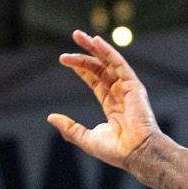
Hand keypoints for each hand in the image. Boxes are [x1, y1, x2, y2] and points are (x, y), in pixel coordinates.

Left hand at [47, 31, 165, 169]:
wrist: (136, 153)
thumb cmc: (116, 150)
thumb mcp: (86, 139)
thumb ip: (69, 128)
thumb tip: (50, 118)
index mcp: (111, 105)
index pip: (95, 79)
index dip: (81, 68)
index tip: (65, 59)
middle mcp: (120, 93)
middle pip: (100, 66)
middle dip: (85, 52)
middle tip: (73, 36)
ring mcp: (127, 88)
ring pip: (108, 61)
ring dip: (94, 46)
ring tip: (78, 35)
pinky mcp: (133, 85)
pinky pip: (119, 63)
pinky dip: (107, 51)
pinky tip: (95, 41)